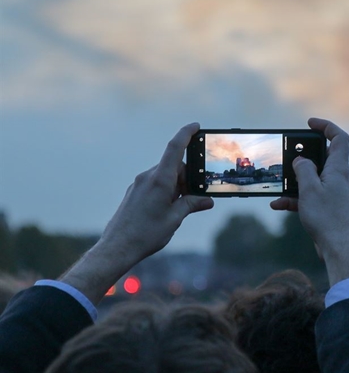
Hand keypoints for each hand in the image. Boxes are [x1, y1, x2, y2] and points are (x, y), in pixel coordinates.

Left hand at [60, 123, 213, 304]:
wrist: (117, 247)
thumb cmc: (146, 234)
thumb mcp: (175, 219)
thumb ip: (191, 204)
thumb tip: (207, 200)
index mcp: (160, 180)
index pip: (174, 148)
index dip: (186, 134)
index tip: (196, 126)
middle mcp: (148, 177)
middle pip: (174, 165)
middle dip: (188, 176)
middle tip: (198, 194)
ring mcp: (140, 184)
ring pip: (165, 175)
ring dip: (178, 185)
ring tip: (181, 207)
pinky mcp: (135, 192)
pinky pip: (156, 183)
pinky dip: (167, 189)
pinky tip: (169, 208)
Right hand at [271, 118, 348, 285]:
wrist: (338, 248)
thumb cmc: (327, 218)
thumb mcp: (309, 189)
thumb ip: (303, 170)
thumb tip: (301, 160)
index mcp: (339, 169)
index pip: (339, 138)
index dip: (326, 126)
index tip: (310, 123)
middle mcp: (340, 178)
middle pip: (323, 156)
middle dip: (304, 155)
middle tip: (289, 154)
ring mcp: (335, 192)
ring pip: (314, 178)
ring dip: (296, 180)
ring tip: (280, 184)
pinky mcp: (329, 206)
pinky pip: (311, 195)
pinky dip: (296, 198)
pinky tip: (279, 204)